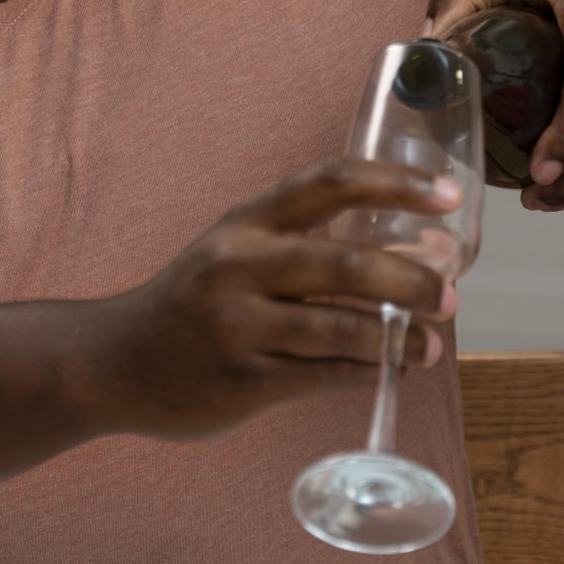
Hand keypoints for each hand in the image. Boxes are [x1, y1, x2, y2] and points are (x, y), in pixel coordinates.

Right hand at [94, 158, 459, 438]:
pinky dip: (368, 371)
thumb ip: (301, 243)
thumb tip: (408, 253)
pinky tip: (392, 368)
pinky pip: (324, 374)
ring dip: (399, 337)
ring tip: (432, 344)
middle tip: (452, 293)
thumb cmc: (194, 303)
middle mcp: (241, 265)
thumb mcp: (234, 250)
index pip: (331, 182)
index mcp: (248, 222)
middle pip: (347, 263)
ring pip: (342, 327)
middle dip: (413, 278)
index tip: (450, 197)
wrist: (111, 363)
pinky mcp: (244, 381)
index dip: (397, 184)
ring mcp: (240, 325)